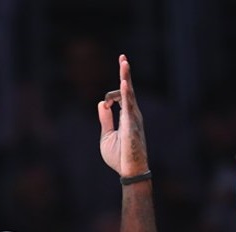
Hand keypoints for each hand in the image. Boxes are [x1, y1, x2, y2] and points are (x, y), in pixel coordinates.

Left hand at [98, 54, 148, 176]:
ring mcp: (133, 118)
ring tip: (123, 61)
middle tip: (122, 57)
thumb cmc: (119, 157)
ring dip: (125, 77)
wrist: (128, 171)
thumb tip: (102, 103)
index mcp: (126, 116)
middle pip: (127, 89)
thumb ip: (105, 119)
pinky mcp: (132, 125)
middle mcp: (132, 114)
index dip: (109, 98)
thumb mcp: (107, 136)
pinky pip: (129, 107)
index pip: (119, 96)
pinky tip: (124, 83)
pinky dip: (126, 95)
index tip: (106, 107)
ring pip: (129, 93)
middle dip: (124, 73)